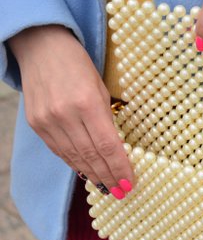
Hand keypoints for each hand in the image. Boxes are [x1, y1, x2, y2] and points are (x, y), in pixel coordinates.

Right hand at [7, 25, 133, 198]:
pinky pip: (59, 151)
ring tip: (108, 188)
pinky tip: (87, 173)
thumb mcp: (101, 88)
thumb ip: (106, 118)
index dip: (119, 167)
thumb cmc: (79, 65)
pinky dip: (75, 164)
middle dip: (109, 177)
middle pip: (91, 156)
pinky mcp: (36, 124)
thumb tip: (114, 149)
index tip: (130, 183)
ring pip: (74, 157)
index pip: (107, 145)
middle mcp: (64, 115)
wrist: (42, 47)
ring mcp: (47, 121)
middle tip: (122, 192)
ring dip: (93, 175)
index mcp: (87, 103)